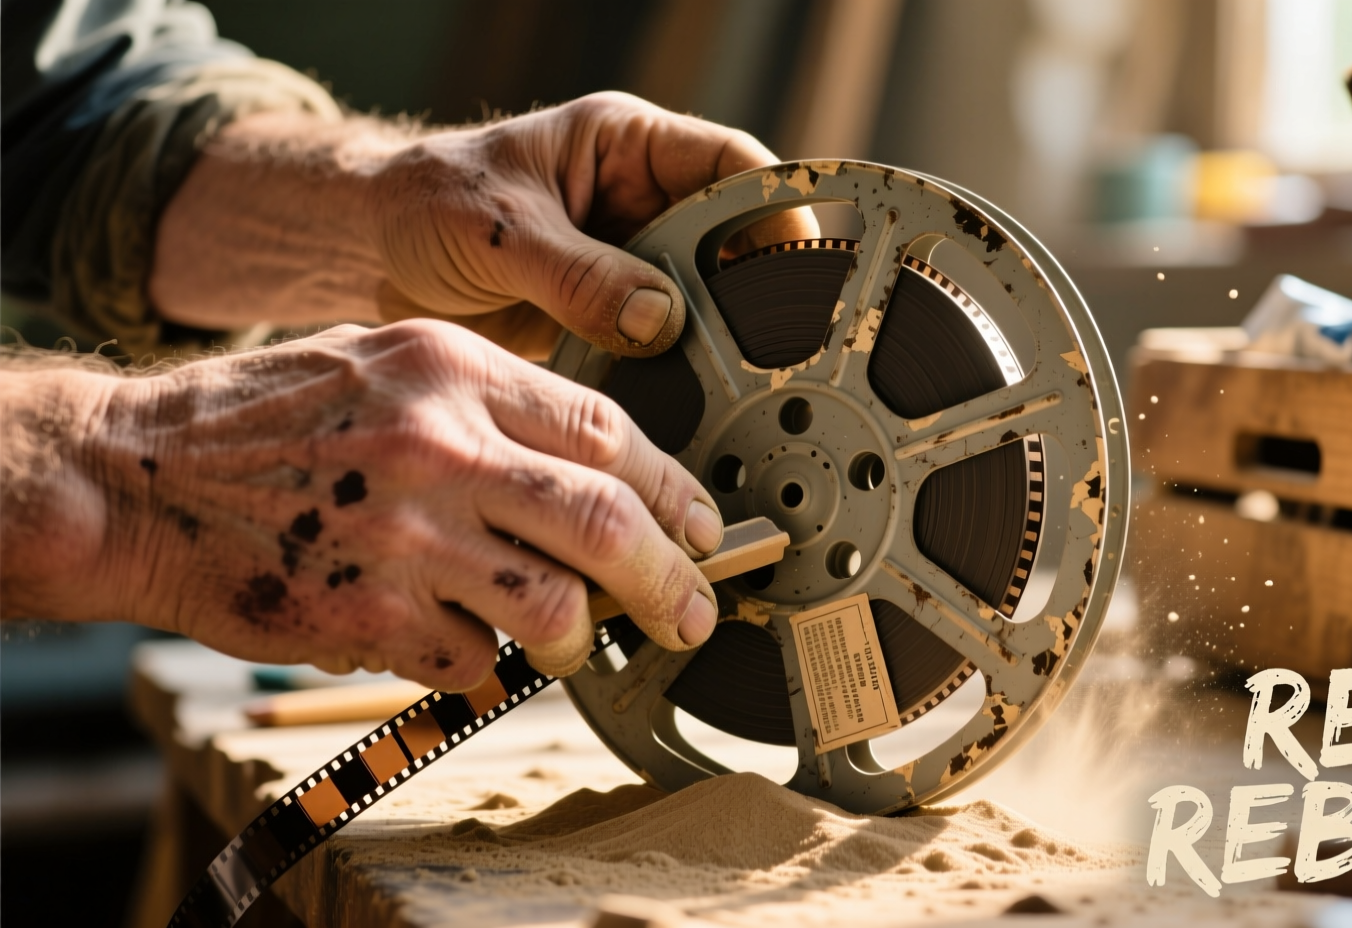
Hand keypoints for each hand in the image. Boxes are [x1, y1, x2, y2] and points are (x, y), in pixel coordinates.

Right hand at [0, 321, 722, 689]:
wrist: (136, 477)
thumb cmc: (264, 418)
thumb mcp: (385, 360)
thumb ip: (490, 402)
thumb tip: (602, 467)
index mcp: (453, 370)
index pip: (608, 432)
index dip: (674, 489)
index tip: (702, 527)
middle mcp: (438, 446)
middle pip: (607, 524)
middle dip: (672, 583)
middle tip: (693, 616)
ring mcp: (403, 534)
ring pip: (553, 609)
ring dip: (580, 640)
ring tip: (574, 642)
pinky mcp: (364, 614)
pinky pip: (471, 662)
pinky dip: (484, 667)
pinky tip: (464, 646)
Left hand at [152, 92, 816, 357]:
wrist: (372, 254)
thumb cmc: (427, 207)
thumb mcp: (498, 232)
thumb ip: (578, 276)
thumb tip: (660, 321)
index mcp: (625, 147)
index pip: (729, 163)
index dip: (775, 206)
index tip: (800, 255)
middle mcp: (642, 203)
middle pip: (734, 240)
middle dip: (759, 287)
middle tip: (781, 340)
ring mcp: (632, 264)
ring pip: (708, 300)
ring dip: (723, 340)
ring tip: (746, 383)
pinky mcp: (615, 318)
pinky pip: (667, 345)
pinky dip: (681, 374)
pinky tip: (694, 405)